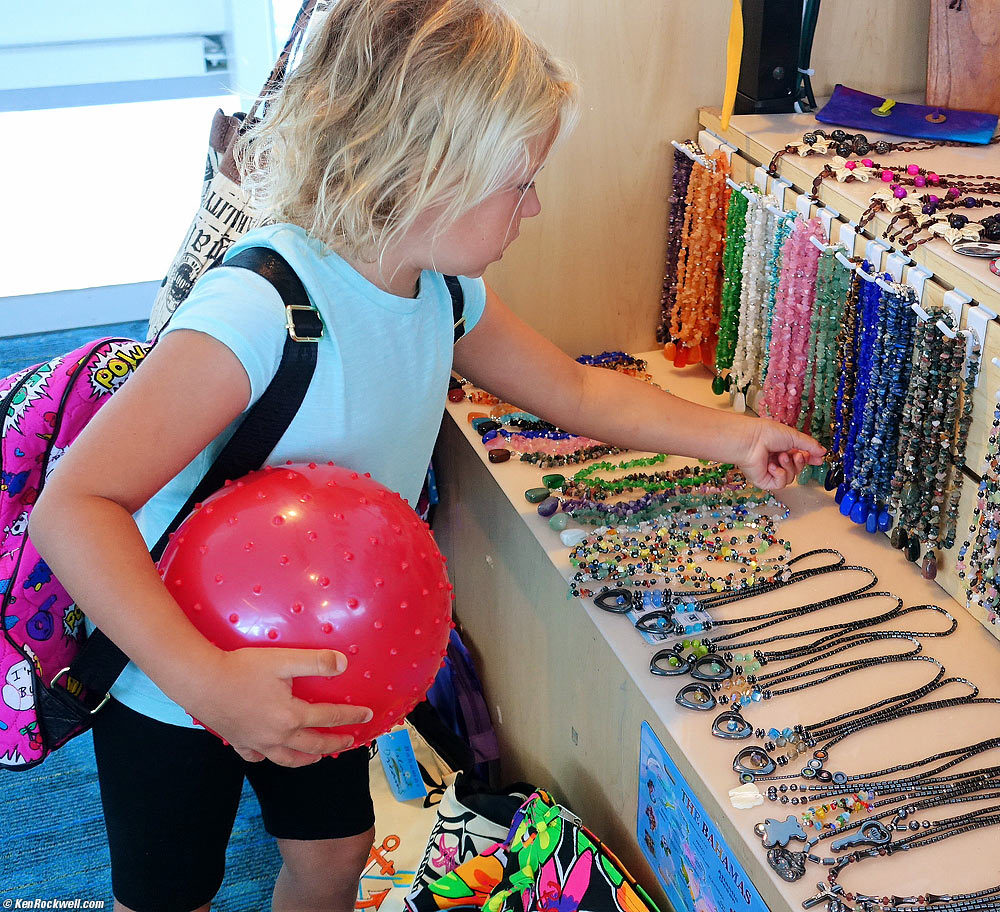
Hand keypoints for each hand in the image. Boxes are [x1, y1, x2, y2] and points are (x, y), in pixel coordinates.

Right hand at [177, 647, 372, 766]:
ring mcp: (256, 742)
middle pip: (312, 745)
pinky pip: (257, 757)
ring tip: (317, 757)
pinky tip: (271, 753)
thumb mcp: (283, 660)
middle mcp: (276, 736)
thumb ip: (315, 662)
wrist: (200, 681)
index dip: (351, 716)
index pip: (329, 718)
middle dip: (334, 744)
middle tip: (349, 742)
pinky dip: (269, 758)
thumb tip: (344, 664)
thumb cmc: (242, 668)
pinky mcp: (238, 741)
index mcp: (291, 716)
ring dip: (306, 758)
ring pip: (287, 758)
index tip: (367, 715)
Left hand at [739, 418, 825, 490]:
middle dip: (799, 462)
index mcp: (782, 448)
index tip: (819, 459)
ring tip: (780, 457)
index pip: (800, 458)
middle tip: (796, 455)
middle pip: (797, 469)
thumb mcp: (794, 437)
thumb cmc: (767, 434)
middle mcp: (775, 460)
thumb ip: (810, 446)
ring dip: (788, 467)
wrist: (751, 440)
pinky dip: (779, 475)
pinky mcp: (763, 481)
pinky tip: (771, 466)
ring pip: (790, 477)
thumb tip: (823, 452)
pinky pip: (780, 484)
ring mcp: (769, 472)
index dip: (810, 459)